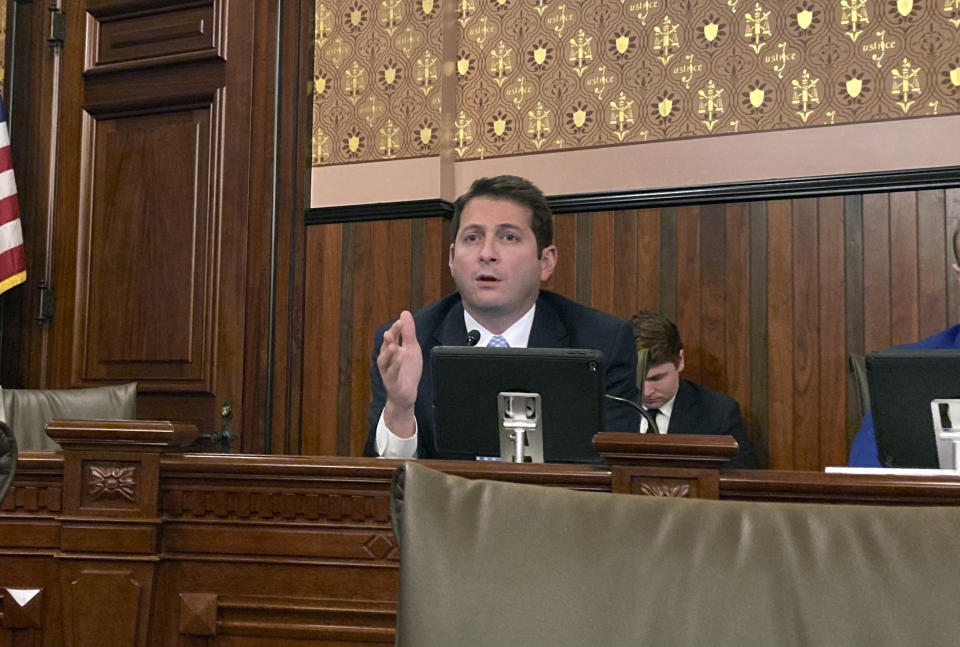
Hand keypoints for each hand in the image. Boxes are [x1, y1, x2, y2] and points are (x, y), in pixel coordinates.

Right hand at [377, 310, 421, 437]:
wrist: (407, 393)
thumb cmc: (407, 370)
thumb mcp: (412, 348)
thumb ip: (408, 332)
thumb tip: (404, 313)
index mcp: (392, 350)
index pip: (392, 337)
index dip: (395, 330)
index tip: (400, 321)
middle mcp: (387, 359)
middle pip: (386, 347)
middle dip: (388, 340)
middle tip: (390, 332)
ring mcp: (387, 371)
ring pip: (384, 361)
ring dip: (388, 353)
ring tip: (393, 346)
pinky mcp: (391, 382)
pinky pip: (391, 374)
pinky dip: (394, 366)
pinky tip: (399, 359)